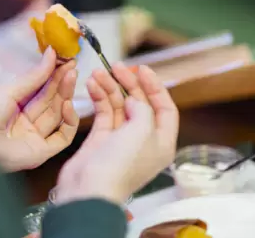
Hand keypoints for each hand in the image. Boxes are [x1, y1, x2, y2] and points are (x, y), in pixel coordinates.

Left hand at [0, 47, 78, 171]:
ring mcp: (34, 138)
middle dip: (62, 83)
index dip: (53, 75)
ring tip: (72, 76)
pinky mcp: (41, 152)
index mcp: (15, 108)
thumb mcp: (9, 90)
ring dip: (67, 95)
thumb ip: (34, 76)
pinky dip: (69, 121)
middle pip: (50, 102)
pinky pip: (63, 138)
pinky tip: (68, 103)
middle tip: (73, 66)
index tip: (66, 60)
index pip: (40, 90)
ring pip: (58, 116)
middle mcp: (26, 123)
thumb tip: (52, 53)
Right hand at [56, 64, 178, 204]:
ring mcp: (121, 139)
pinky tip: (92, 85)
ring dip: (110, 87)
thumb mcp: (142, 130)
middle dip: (129, 83)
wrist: (89, 188)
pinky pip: (103, 112)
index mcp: (161, 141)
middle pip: (140, 103)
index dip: (155, 86)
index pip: (165, 108)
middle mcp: (143, 139)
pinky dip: (99, 98)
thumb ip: (144, 109)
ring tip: (98, 73)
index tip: (142, 68)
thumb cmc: (121, 164)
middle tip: (116, 66)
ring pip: (119, 105)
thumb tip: (134, 101)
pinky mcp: (101, 138)